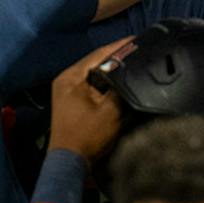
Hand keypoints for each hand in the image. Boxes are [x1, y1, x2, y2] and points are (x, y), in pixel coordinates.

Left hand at [49, 40, 125, 161]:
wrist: (70, 163)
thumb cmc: (86, 137)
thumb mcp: (110, 111)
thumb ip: (121, 88)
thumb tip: (131, 74)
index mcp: (70, 77)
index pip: (99, 54)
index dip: (120, 46)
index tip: (137, 39)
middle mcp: (65, 80)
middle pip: (96, 62)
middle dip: (117, 57)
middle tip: (138, 50)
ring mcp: (67, 91)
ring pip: (94, 73)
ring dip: (111, 71)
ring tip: (132, 63)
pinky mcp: (72, 102)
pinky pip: (91, 85)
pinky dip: (105, 83)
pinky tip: (120, 83)